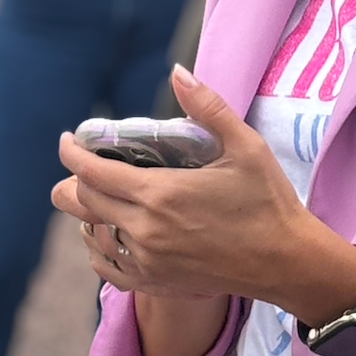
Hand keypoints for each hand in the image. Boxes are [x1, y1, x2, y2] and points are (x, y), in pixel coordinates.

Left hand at [52, 66, 355, 318]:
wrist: (286, 261)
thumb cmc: (268, 200)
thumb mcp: (245, 145)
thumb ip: (207, 107)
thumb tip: (178, 72)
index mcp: (160, 193)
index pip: (92, 172)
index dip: (73, 153)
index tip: (69, 139)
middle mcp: (144, 230)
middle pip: (82, 202)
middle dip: (74, 179)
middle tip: (83, 163)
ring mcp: (147, 261)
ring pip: (91, 235)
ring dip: (89, 212)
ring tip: (101, 195)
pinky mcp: (155, 283)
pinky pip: (107, 268)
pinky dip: (99, 247)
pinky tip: (110, 234)